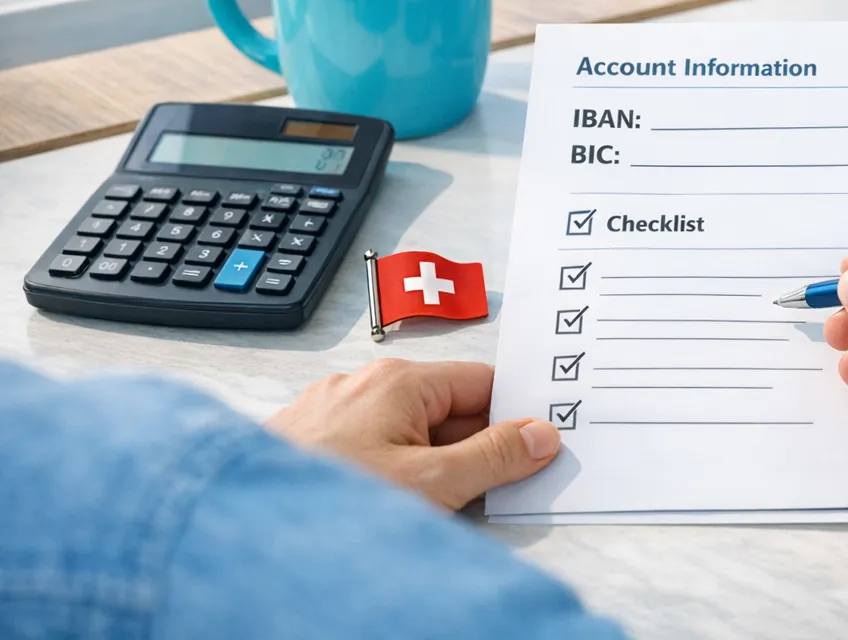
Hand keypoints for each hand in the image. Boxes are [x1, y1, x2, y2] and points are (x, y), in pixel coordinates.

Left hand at [267, 359, 559, 509]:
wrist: (241, 535)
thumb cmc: (328, 504)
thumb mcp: (432, 483)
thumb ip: (494, 458)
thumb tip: (538, 436)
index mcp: (399, 381)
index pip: (482, 383)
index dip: (513, 415)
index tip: (537, 444)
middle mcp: (362, 386)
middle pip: (446, 409)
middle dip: (472, 447)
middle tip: (495, 487)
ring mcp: (332, 414)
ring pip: (407, 433)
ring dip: (430, 466)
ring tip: (436, 506)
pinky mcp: (310, 444)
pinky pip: (371, 450)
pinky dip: (392, 474)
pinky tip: (392, 506)